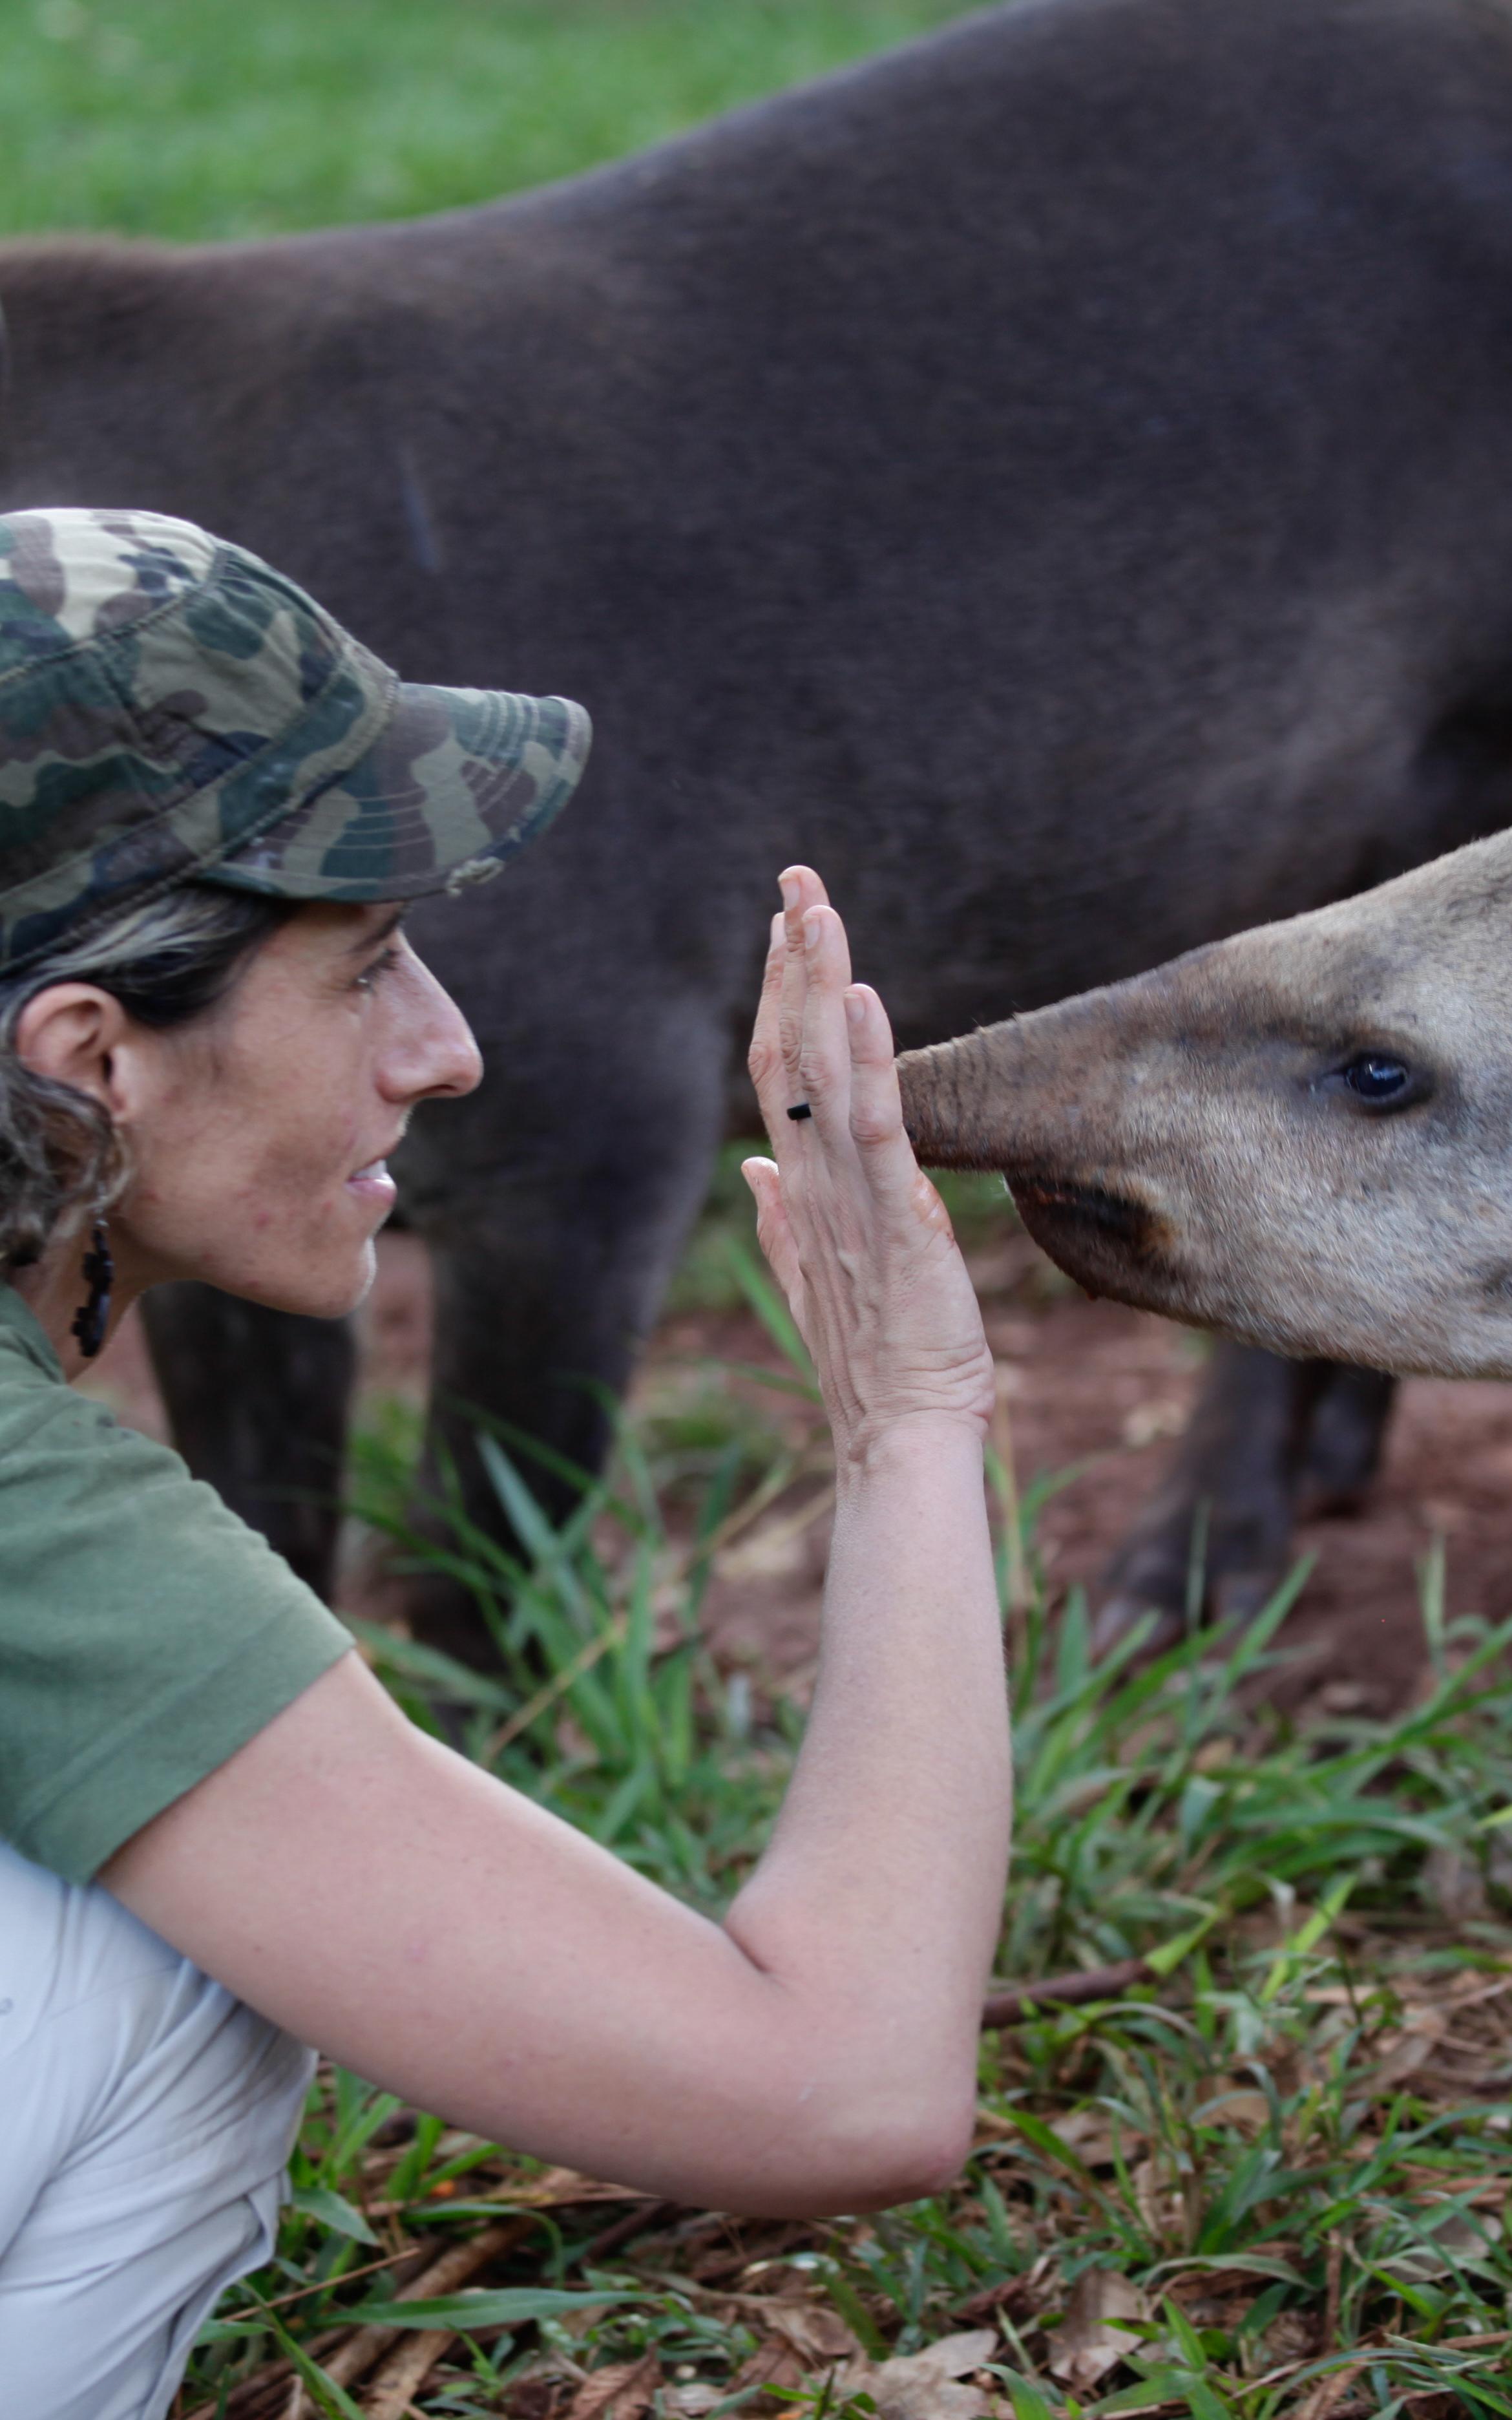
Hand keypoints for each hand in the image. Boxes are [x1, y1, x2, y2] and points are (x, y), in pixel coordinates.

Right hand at [743, 867, 995, 1465]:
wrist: (898, 1431)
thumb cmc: (875, 1360)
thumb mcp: (819, 1276)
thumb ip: (782, 1217)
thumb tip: (755, 1170)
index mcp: (801, 1186)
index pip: (777, 1070)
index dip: (776, 994)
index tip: (783, 926)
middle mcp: (813, 1178)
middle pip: (788, 1048)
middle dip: (791, 959)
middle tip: (797, 878)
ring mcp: (848, 1194)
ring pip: (822, 1068)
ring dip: (817, 983)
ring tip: (815, 906)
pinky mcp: (895, 1215)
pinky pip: (876, 1122)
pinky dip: (866, 1056)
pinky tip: (858, 993)